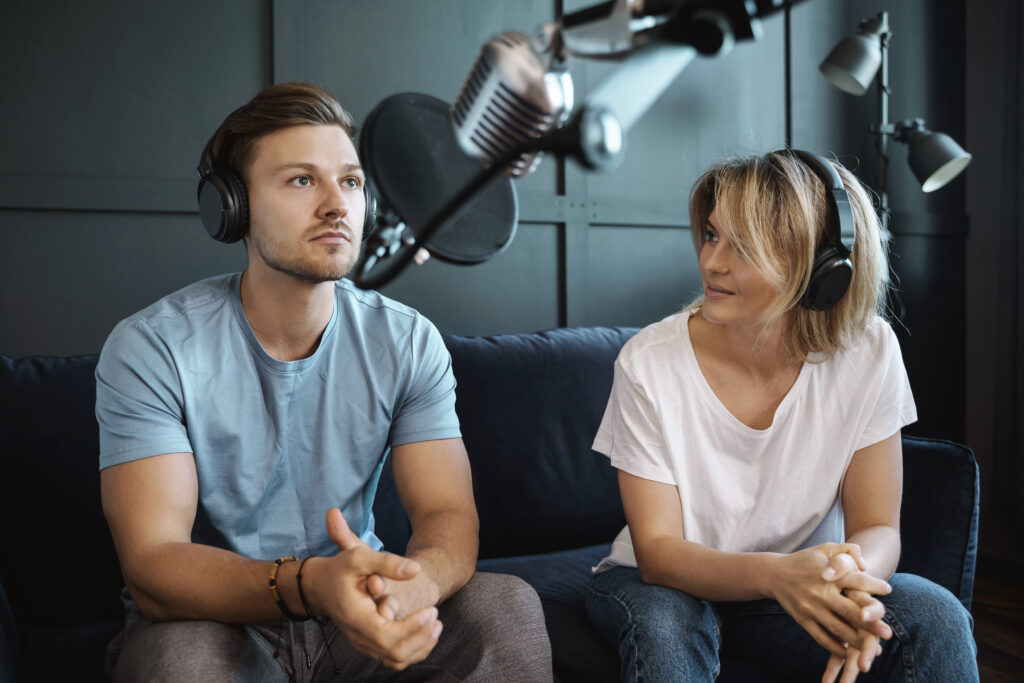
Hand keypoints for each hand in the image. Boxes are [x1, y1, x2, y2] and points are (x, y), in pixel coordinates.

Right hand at [304, 508, 442, 669]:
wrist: (321, 586)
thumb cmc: (340, 569)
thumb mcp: (359, 557)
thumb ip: (387, 563)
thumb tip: (415, 570)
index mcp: (356, 618)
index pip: (387, 636)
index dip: (412, 627)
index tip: (430, 610)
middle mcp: (359, 637)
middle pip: (395, 652)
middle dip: (421, 636)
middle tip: (435, 614)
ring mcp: (364, 644)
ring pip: (397, 659)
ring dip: (421, 645)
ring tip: (437, 624)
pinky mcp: (369, 646)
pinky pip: (394, 659)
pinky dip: (414, 651)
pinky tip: (427, 633)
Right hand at [768, 543, 890, 660]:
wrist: (773, 574)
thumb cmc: (805, 561)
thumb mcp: (825, 548)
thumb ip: (848, 550)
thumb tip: (865, 565)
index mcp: (829, 574)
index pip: (856, 580)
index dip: (873, 585)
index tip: (888, 590)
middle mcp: (821, 592)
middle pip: (850, 611)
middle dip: (871, 623)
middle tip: (888, 633)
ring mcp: (811, 608)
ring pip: (839, 629)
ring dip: (857, 640)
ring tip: (873, 647)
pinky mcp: (803, 620)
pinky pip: (822, 638)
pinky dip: (836, 646)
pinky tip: (848, 650)